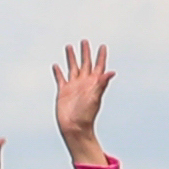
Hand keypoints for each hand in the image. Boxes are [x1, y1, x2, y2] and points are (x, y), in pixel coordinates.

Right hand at [52, 40, 112, 162]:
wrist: (75, 127)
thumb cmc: (86, 115)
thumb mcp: (95, 97)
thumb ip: (102, 83)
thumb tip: (112, 72)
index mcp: (93, 83)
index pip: (98, 66)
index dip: (101, 56)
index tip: (103, 46)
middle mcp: (84, 83)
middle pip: (85, 64)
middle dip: (85, 53)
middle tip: (85, 41)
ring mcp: (73, 87)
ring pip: (72, 68)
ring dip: (71, 58)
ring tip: (69, 47)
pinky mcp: (63, 92)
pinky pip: (60, 78)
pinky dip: (58, 72)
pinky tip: (56, 66)